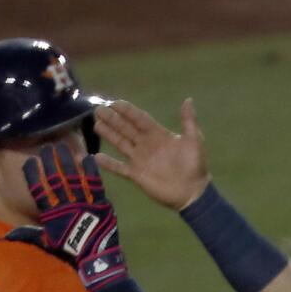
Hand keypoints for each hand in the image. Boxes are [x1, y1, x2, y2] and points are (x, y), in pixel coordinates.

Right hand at [17, 143, 127, 290]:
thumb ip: (30, 234)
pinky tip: (88, 156)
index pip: (38, 189)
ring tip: (62, 146)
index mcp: (51, 213)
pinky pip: (94, 182)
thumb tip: (9, 235)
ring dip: (67, 160)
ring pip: (72, 176)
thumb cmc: (71, 251)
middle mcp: (65, 203)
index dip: (32, 174)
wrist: (97, 258)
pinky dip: (91, 169)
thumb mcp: (48, 243)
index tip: (29, 161)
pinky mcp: (100, 202)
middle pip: (55, 178)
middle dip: (49, 161)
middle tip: (46, 146)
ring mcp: (83, 201)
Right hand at [94, 99, 210, 210]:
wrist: (193, 192)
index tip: (115, 103)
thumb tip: (188, 100)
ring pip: (121, 143)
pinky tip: (96, 157)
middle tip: (98, 109)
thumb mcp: (194, 140)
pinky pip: (120, 168)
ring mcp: (140, 159)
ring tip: (96, 124)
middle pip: (126, 128)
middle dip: (113, 119)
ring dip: (109, 134)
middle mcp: (146, 144)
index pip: (140, 119)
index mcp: (158, 134)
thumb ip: (189, 121)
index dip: (128, 111)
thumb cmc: (195, 165)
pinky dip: (109, 164)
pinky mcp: (136, 175)